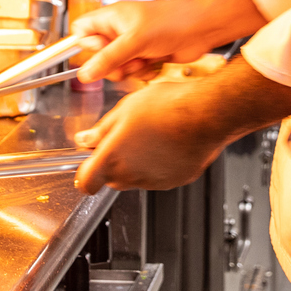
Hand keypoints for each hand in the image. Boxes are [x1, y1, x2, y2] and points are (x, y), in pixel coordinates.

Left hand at [72, 78, 230, 192]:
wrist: (205, 114)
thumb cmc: (168, 107)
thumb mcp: (126, 109)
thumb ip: (102, 130)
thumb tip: (86, 139)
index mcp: (113, 157)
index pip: (86, 182)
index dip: (84, 175)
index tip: (87, 166)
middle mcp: (131, 175)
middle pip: (111, 179)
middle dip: (111, 164)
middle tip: (122, 139)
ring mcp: (154, 180)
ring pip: (135, 178)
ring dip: (135, 164)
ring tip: (148, 136)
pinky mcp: (175, 180)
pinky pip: (158, 177)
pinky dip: (157, 166)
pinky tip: (165, 144)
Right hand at [75, 0, 267, 85]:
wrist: (201, 30)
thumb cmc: (172, 21)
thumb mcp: (135, 41)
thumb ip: (108, 59)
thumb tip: (84, 74)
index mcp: (112, 18)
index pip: (82, 31)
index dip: (87, 45)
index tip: (100, 52)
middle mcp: (120, 30)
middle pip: (99, 56)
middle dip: (113, 64)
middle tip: (128, 59)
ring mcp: (133, 44)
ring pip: (117, 68)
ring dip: (130, 70)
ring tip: (145, 59)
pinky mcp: (146, 56)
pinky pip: (134, 73)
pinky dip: (144, 72)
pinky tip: (155, 63)